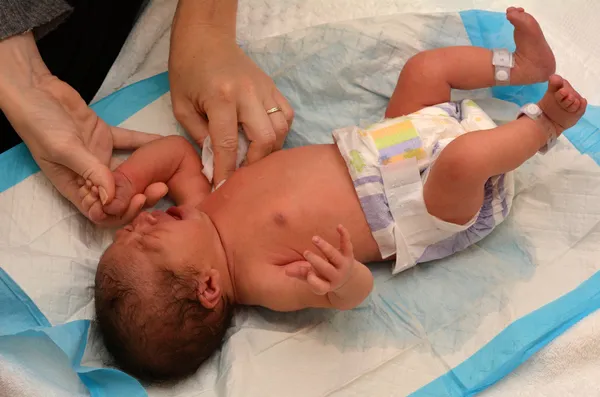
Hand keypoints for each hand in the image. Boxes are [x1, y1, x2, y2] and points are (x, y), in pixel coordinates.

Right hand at [5, 75, 159, 225]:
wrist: (36, 90)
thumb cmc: (40, 124)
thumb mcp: (63, 150)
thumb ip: (90, 172)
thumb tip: (112, 199)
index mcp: (75, 187)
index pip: (102, 212)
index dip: (121, 212)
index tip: (138, 200)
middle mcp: (90, 177)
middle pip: (120, 195)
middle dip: (141, 196)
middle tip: (160, 189)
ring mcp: (100, 157)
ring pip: (129, 172)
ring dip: (147, 173)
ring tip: (167, 173)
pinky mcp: (106, 137)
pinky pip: (130, 143)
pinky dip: (146, 142)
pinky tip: (164, 142)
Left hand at [169, 30, 293, 185]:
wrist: (206, 38)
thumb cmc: (188, 71)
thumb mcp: (182, 106)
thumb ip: (200, 136)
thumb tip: (216, 164)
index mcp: (221, 98)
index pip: (229, 144)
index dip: (227, 171)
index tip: (223, 189)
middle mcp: (248, 94)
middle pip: (264, 139)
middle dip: (254, 164)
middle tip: (242, 174)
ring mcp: (265, 89)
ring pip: (281, 129)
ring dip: (270, 150)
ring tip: (254, 158)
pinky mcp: (273, 87)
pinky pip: (286, 115)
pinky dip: (280, 132)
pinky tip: (266, 139)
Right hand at [286, 225, 355, 294]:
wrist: (346, 276)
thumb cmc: (323, 276)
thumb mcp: (312, 277)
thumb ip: (300, 273)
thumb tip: (287, 271)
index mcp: (327, 285)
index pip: (320, 287)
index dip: (313, 281)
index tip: (307, 274)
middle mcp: (337, 276)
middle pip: (326, 269)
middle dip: (316, 261)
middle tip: (306, 253)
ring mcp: (344, 265)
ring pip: (334, 256)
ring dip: (324, 246)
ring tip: (314, 239)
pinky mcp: (349, 255)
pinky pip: (347, 244)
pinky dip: (344, 235)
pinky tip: (338, 226)